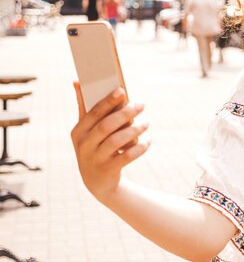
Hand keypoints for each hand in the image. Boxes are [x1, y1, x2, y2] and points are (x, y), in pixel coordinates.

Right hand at [70, 84, 150, 202]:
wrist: (96, 181)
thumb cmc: (93, 146)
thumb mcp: (85, 130)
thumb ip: (84, 106)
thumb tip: (77, 80)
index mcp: (78, 131)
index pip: (94, 113)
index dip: (108, 101)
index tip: (122, 90)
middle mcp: (84, 145)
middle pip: (106, 126)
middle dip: (125, 113)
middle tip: (142, 104)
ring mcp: (95, 159)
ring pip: (117, 141)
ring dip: (134, 130)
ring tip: (147, 123)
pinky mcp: (108, 170)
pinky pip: (126, 157)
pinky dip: (139, 148)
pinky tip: (148, 141)